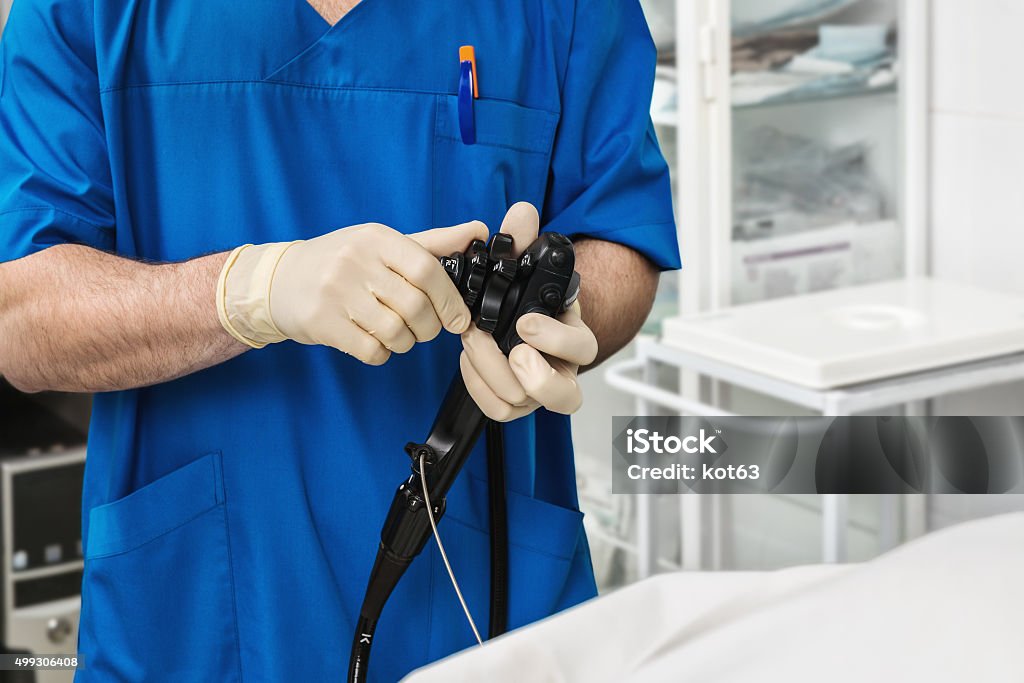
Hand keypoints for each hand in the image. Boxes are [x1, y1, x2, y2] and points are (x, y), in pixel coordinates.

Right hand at [217, 221, 488, 363]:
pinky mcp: (322, 322)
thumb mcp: (382, 244)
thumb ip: (433, 243)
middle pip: (415, 306)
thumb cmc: (340, 262)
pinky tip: (374, 342)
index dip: (450, 300)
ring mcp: (335, 292)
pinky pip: (370, 350)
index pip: (427, 269)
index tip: (459, 319)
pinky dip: (381, 353)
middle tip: (426, 330)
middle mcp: (355, 261)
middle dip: (429, 327)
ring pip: (395, 332)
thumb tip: (480, 231)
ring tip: (397, 334)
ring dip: (405, 342)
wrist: (278, 281)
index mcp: (376, 239)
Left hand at [460, 203, 597, 420]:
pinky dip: (477, 385)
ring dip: (492, 371)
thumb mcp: (526, 264)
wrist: (517, 318)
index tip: (525, 323)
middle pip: (564, 395)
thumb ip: (522, 239)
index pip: (584, 348)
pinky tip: (468, 358)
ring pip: (524, 404)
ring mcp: (536, 389)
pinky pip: (497, 410)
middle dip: (531, 373)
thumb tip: (521, 213)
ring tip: (474, 342)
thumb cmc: (527, 296)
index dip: (556, 340)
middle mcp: (561, 368)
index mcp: (573, 334)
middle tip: (508, 348)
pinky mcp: (513, 401)